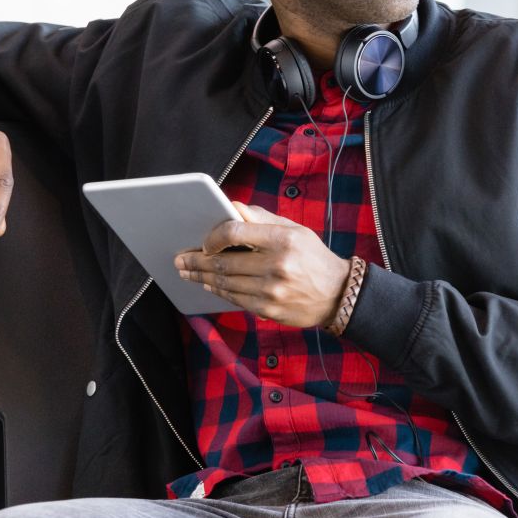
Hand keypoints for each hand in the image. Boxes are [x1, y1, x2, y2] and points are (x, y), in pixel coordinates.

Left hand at [175, 203, 351, 327]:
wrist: (337, 294)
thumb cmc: (313, 257)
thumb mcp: (294, 230)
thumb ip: (262, 218)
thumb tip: (231, 207)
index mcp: (283, 240)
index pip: (235, 233)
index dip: (213, 237)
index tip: (203, 241)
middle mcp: (276, 265)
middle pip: (224, 262)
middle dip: (197, 261)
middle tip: (181, 259)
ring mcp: (271, 290)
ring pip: (225, 282)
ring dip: (202, 277)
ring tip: (188, 272)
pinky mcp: (268, 309)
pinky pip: (234, 299)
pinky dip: (218, 290)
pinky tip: (208, 284)